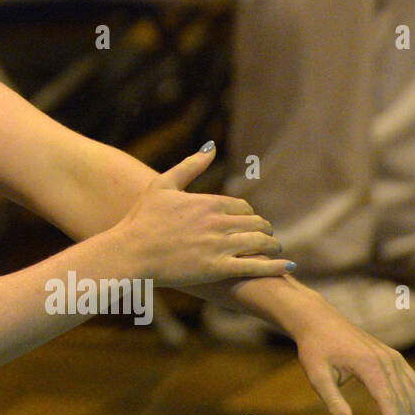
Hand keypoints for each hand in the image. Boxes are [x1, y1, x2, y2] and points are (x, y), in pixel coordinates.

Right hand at [115, 144, 288, 287]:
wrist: (129, 252)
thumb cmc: (141, 219)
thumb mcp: (162, 185)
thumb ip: (189, 165)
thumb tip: (211, 145)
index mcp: (208, 202)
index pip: (243, 206)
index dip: (249, 214)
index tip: (250, 221)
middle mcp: (218, 222)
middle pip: (257, 223)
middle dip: (264, 230)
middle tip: (267, 237)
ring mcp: (219, 246)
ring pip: (261, 243)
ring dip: (273, 247)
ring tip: (276, 251)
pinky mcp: (218, 268)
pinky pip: (256, 267)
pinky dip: (274, 266)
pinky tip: (285, 267)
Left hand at [292, 295, 414, 414]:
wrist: (318, 320)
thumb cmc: (314, 348)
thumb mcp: (316, 374)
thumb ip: (331, 400)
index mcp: (367, 364)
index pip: (387, 399)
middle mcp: (386, 360)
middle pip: (404, 399)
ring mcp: (393, 357)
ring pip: (414, 393)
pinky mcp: (394, 357)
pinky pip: (414, 382)